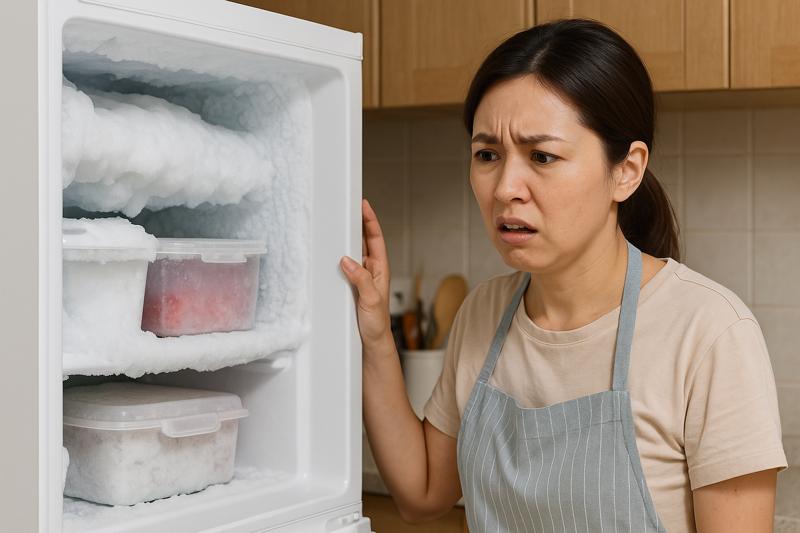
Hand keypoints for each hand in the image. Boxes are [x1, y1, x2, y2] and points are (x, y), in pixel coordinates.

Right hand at [340, 199, 391, 345]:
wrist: (371, 342)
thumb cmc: (377, 323)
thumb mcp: (371, 300)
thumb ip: (360, 279)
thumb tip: (347, 260)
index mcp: (380, 269)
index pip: (376, 239)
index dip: (370, 221)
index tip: (364, 205)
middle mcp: (371, 270)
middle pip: (365, 240)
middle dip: (358, 223)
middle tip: (348, 206)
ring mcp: (361, 277)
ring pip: (354, 251)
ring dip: (348, 238)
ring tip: (339, 223)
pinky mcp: (351, 285)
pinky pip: (344, 265)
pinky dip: (338, 255)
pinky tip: (331, 251)